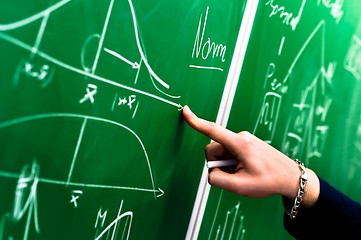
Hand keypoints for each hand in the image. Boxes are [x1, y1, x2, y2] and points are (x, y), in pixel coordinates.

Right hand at [182, 105, 318, 204]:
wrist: (290, 177)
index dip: (196, 122)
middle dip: (218, 163)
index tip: (185, 111)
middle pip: (214, 148)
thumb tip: (210, 172)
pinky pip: (230, 152)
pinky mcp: (246, 142)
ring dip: (227, 164)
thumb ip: (218, 179)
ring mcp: (244, 139)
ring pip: (222, 152)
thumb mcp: (240, 187)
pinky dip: (233, 162)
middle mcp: (241, 137)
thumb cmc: (268, 181)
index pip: (212, 130)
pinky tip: (247, 169)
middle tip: (235, 175)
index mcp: (239, 144)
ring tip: (243, 172)